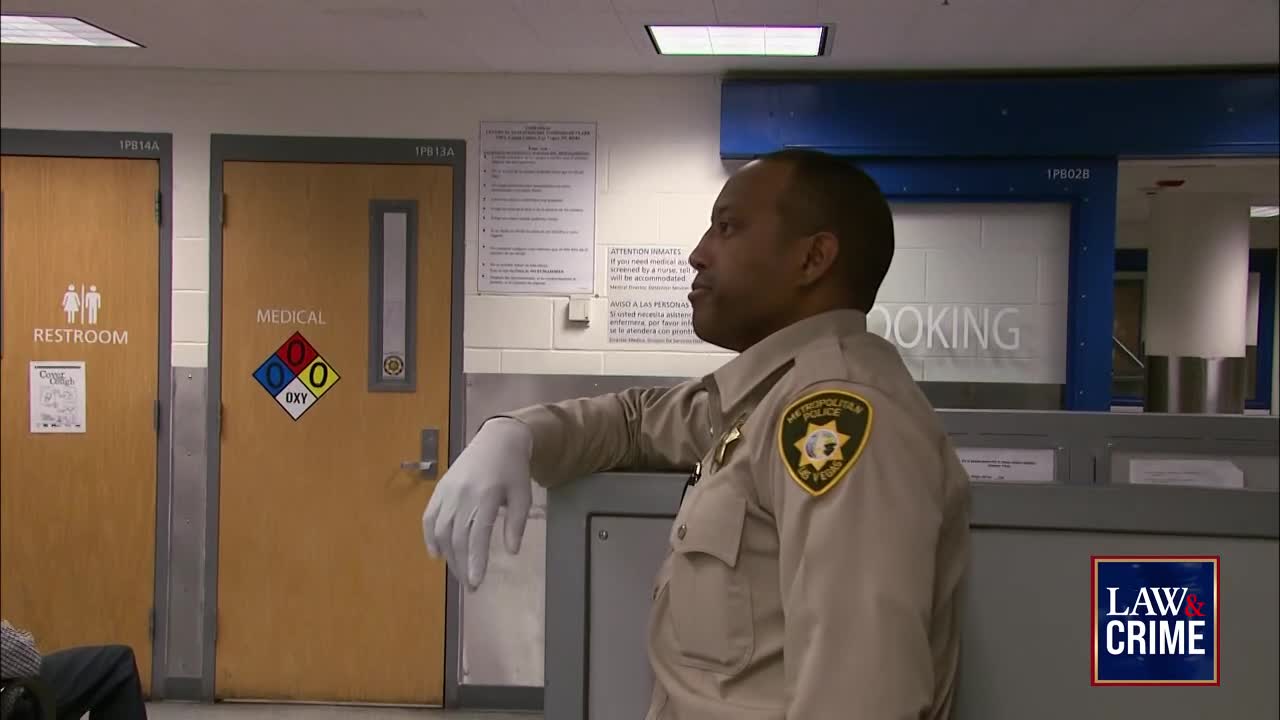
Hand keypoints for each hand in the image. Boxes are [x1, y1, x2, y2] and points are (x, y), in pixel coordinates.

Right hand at [422, 417, 533, 590]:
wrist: (497, 439)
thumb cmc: (513, 470)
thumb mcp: (523, 495)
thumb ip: (517, 524)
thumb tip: (511, 552)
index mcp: (487, 496)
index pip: (478, 535)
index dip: (475, 561)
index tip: (476, 583)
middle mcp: (463, 494)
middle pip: (457, 538)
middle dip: (463, 565)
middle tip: (470, 587)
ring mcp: (448, 491)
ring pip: (441, 531)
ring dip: (448, 556)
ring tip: (458, 573)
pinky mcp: (440, 489)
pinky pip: (429, 517)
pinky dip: (430, 538)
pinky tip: (436, 554)